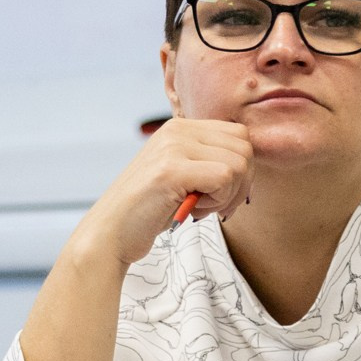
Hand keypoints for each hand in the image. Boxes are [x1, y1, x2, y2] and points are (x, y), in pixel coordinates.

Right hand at [72, 118, 253, 268]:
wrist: (110, 233)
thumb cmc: (149, 210)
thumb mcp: (183, 175)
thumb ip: (208, 160)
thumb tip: (250, 163)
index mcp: (180, 128)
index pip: (239, 135)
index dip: (242, 168)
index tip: (223, 194)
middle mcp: (177, 130)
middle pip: (244, 147)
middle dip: (241, 183)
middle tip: (216, 206)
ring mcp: (172, 147)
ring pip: (238, 163)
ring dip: (228, 195)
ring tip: (201, 207)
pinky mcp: (171, 170)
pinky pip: (224, 177)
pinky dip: (218, 201)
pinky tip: (194, 210)